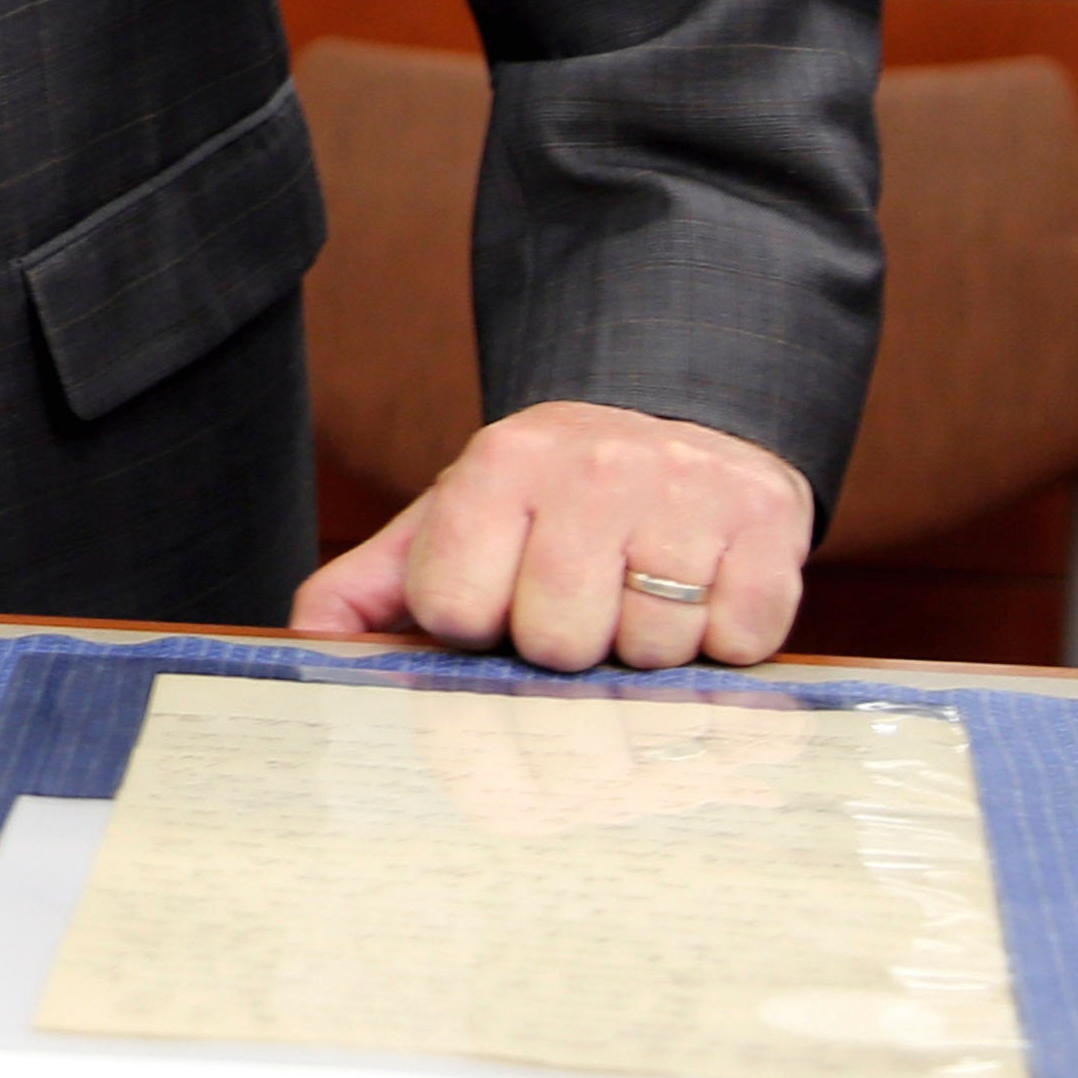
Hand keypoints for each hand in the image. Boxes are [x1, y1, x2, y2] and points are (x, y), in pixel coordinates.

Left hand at [292, 398, 817, 671]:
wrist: (678, 428)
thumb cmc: (549, 507)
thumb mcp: (453, 524)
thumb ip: (370, 590)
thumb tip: (308, 647)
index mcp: (498, 464)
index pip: (458, 609)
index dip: (476, 629)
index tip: (498, 604)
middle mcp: (592, 466)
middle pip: (559, 643)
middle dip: (565, 647)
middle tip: (579, 607)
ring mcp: (686, 490)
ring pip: (651, 649)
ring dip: (645, 649)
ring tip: (640, 597)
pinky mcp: (769, 521)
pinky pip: (738, 642)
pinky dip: (724, 644)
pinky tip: (705, 595)